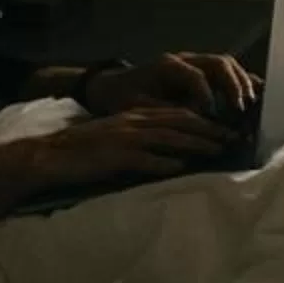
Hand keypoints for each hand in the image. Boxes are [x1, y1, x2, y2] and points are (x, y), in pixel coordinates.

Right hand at [24, 107, 234, 191]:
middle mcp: (134, 122)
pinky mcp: (114, 157)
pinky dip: (164, 164)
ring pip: (168, 138)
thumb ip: (143, 141)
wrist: (50, 155)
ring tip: (217, 151)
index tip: (225, 129)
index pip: (177, 114)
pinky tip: (181, 169)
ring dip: (195, 144)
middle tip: (233, 138)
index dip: (204, 121)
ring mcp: (125, 139)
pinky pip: (144, 160)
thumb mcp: (117, 137)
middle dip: (209, 130)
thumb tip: (173, 154)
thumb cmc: (84, 150)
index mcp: (136, 116)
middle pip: (179, 122)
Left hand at [87, 51, 259, 120]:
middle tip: (240, 108)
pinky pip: (226, 72)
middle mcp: (185, 59)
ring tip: (249, 105)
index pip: (194, 74)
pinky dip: (242, 81)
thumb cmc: (123, 98)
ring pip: (226, 64)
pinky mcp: (201, 71)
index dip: (205, 94)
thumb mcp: (135, 107)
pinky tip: (256, 94)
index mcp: (166, 65)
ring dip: (241, 83)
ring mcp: (195, 62)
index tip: (210, 114)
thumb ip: (162, 111)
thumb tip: (189, 121)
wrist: (113, 86)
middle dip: (232, 85)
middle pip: (218, 62)